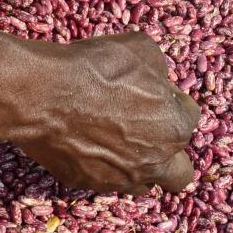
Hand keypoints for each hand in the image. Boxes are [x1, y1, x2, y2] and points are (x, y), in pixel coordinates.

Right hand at [13, 32, 199, 195]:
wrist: (43, 95)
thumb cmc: (96, 69)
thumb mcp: (141, 48)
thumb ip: (159, 69)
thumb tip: (157, 80)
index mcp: (175, 129)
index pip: (189, 117)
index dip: (172, 101)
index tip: (153, 92)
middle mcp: (154, 162)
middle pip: (179, 172)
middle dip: (171, 155)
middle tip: (153, 134)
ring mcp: (120, 178)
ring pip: (142, 184)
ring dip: (138, 166)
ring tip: (119, 142)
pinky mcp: (87, 182)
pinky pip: (103, 179)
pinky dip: (101, 165)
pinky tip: (87, 142)